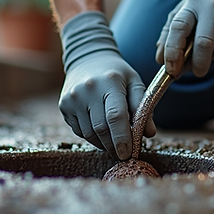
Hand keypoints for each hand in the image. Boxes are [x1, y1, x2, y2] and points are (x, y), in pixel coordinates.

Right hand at [58, 12, 153, 159]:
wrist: (87, 58)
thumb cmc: (116, 73)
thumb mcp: (134, 82)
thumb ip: (143, 107)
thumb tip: (149, 133)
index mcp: (110, 82)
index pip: (116, 116)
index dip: (122, 138)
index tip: (128, 154)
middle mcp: (87, 90)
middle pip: (101, 129)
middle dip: (114, 146)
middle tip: (125, 154)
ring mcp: (72, 98)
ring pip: (89, 134)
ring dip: (104, 143)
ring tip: (114, 143)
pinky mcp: (64, 106)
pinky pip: (80, 131)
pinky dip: (92, 137)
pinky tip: (100, 130)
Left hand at [157, 0, 213, 77]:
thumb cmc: (211, 0)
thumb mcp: (189, 6)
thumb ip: (171, 31)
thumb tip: (160, 59)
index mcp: (194, 2)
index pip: (178, 28)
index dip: (172, 51)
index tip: (171, 68)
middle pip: (203, 45)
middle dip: (198, 65)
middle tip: (197, 71)